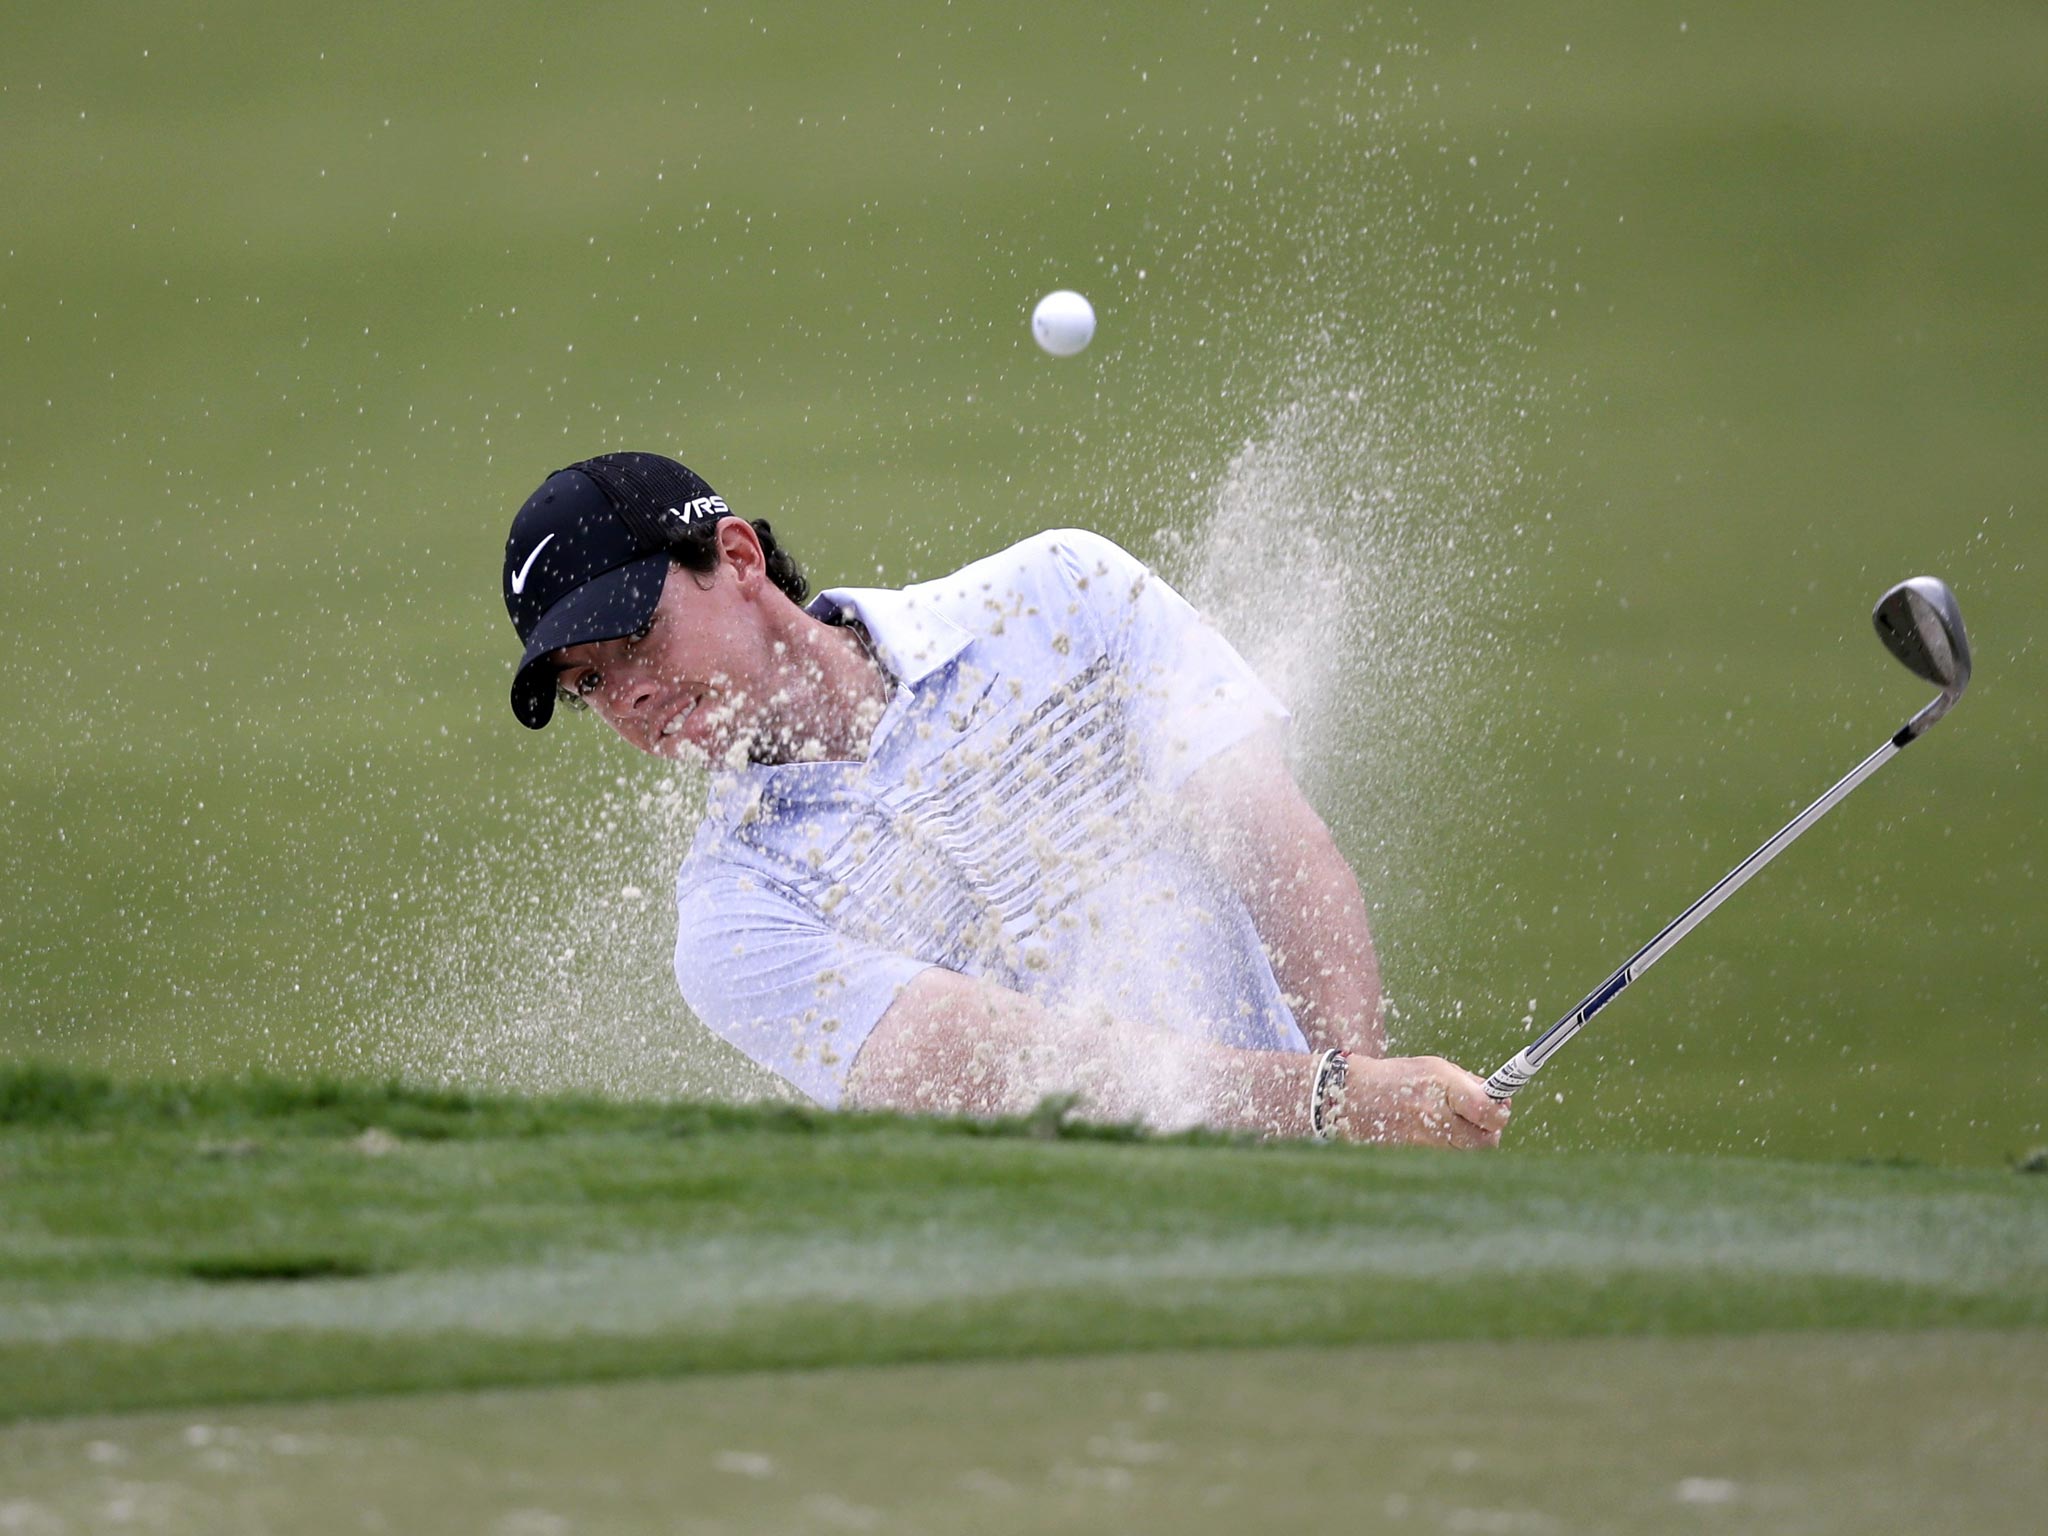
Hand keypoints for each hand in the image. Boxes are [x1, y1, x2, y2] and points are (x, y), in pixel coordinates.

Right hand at [1327, 1054, 1509, 1148]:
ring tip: (1461, 1125)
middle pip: (1484, 1141)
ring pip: (1468, 1152)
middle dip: (1491, 1132)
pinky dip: (1452, 1147)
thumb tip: (1497, 1098)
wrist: (1354, 1097)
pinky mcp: (1418, 1153)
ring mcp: (1426, 1138)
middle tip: (1487, 1122)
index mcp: (1443, 1085)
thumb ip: (1468, 1083)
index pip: (1487, 1111)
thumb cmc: (1400, 1078)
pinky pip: (1449, 1156)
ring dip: (1472, 1141)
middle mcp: (1436, 1113)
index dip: (1500, 1113)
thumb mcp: (1435, 1068)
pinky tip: (1442, 1132)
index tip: (1502, 1107)